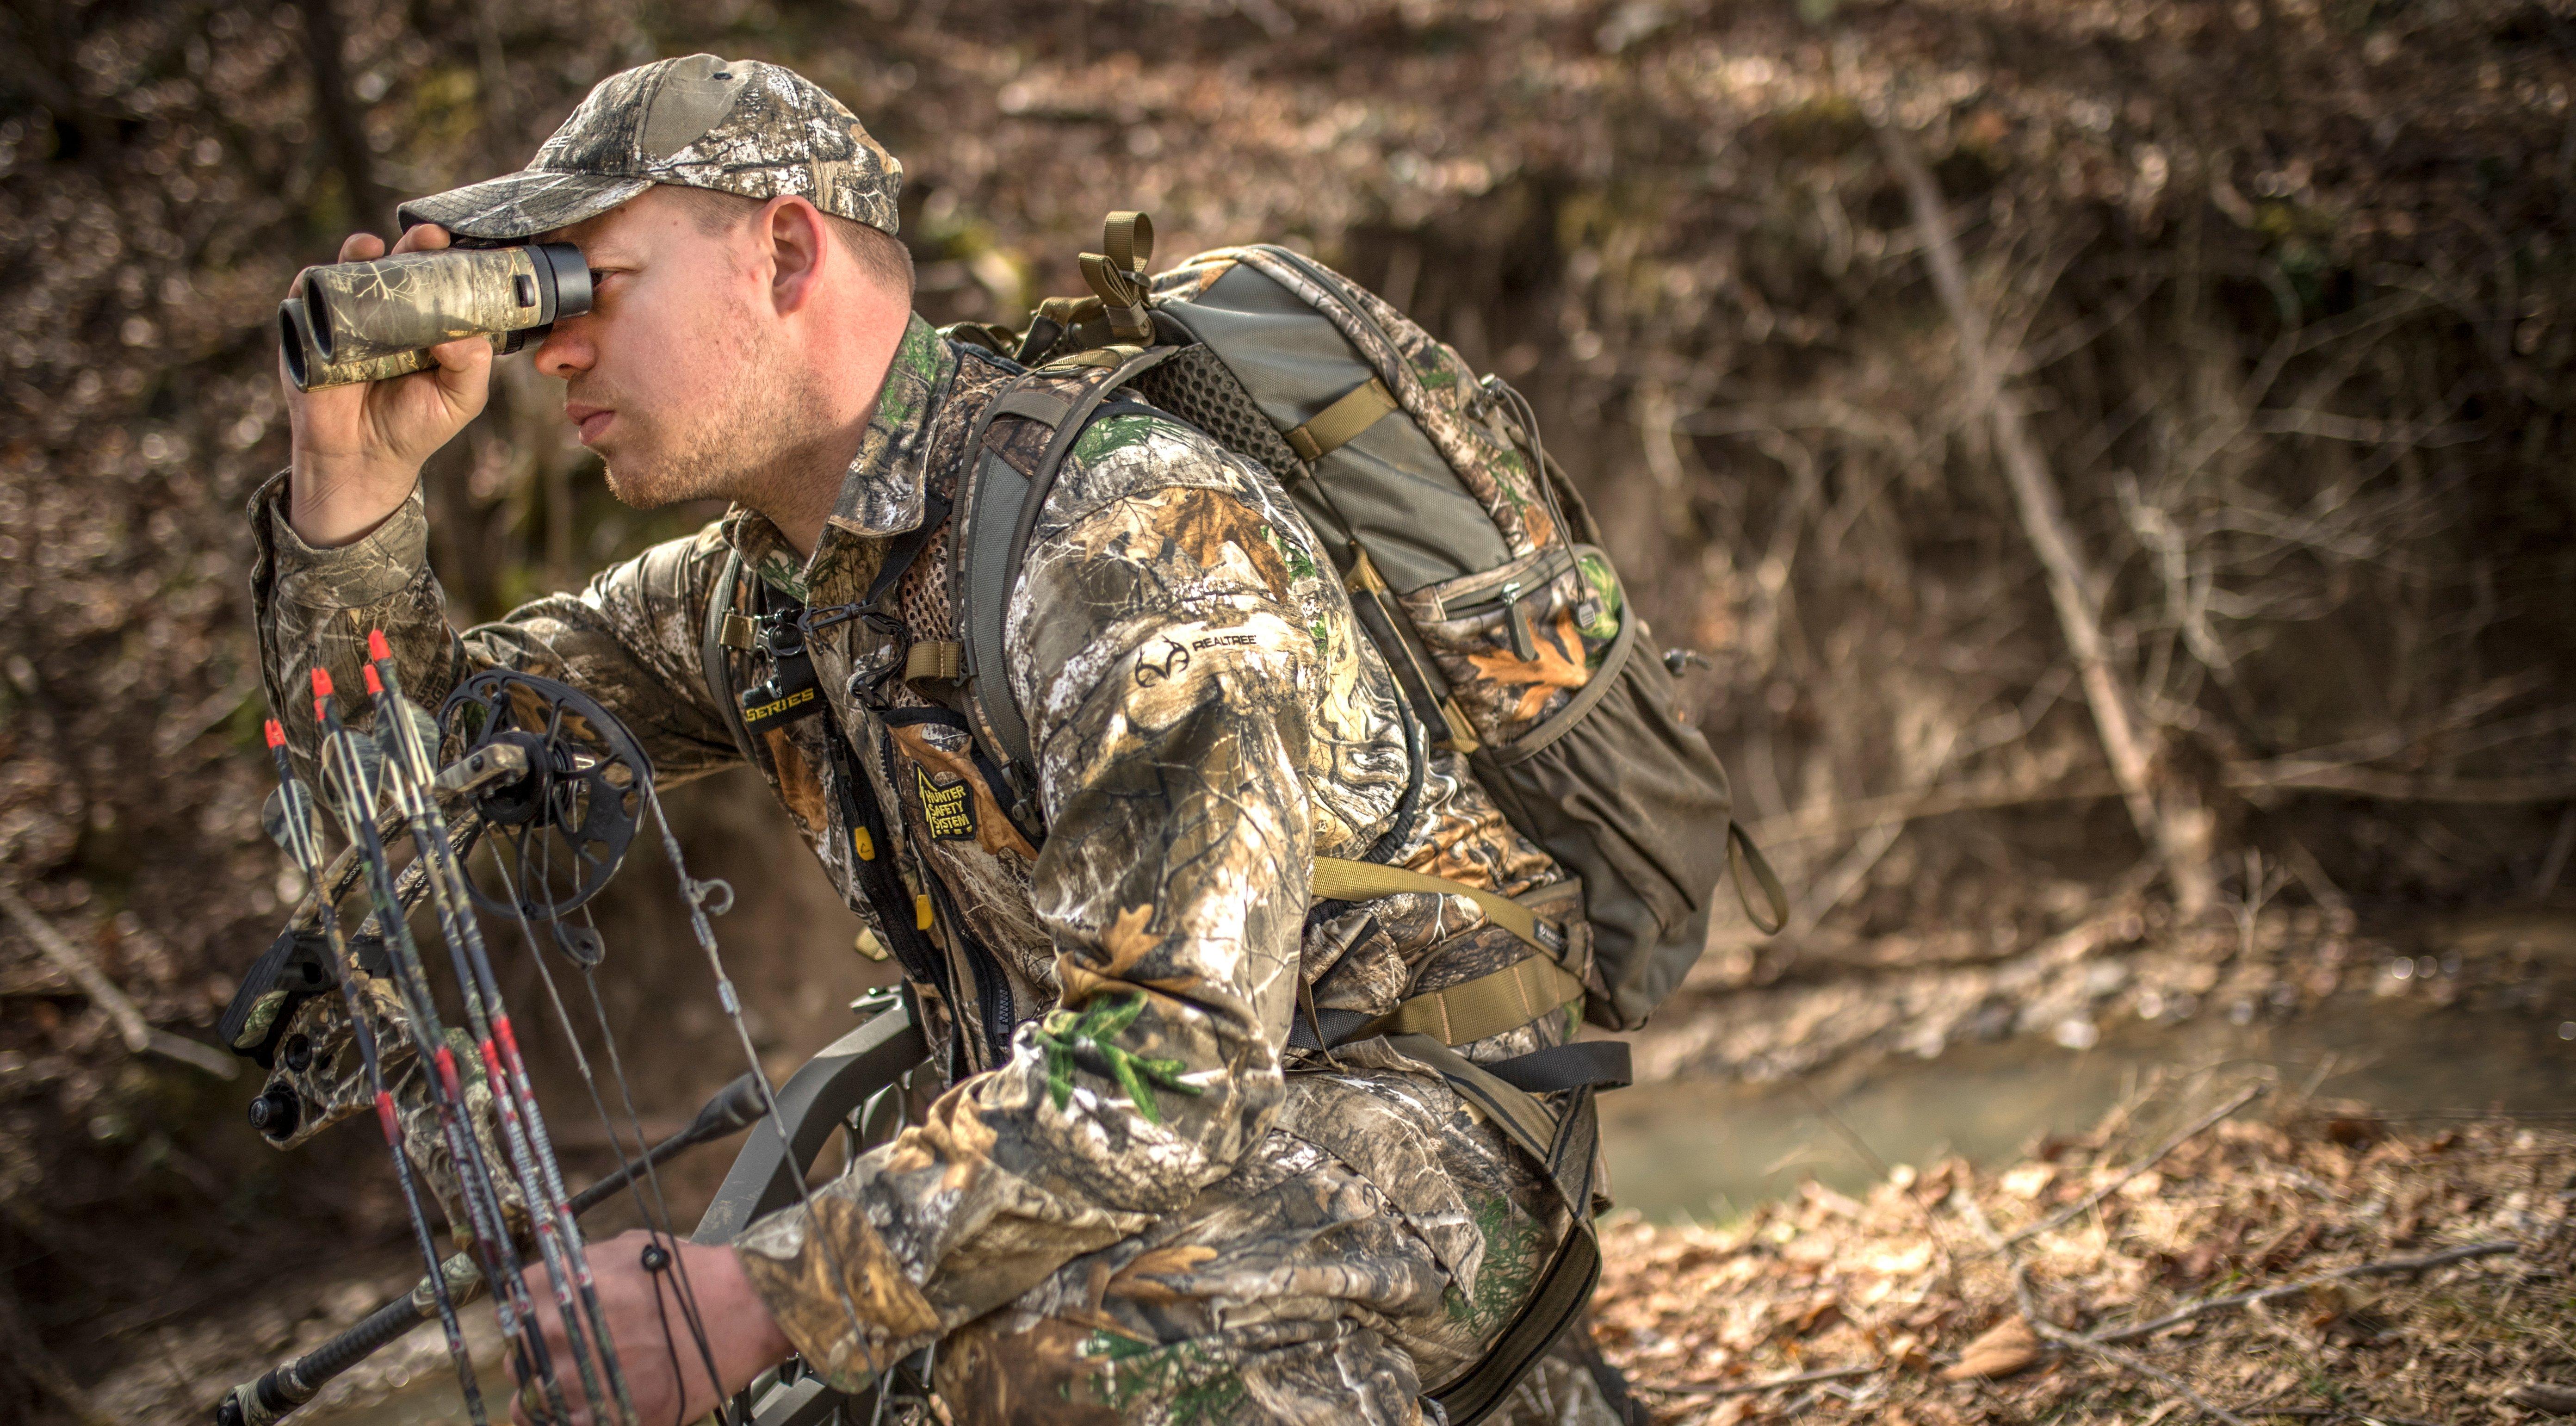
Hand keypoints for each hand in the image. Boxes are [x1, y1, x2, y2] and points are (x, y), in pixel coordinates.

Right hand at [281, 223, 493, 546]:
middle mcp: (387, 315)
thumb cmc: (414, 426)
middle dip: (412, 244)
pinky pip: (306, 297)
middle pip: (398, 266)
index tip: (462, 248)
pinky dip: (314, 282)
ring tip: (373, 247)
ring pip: (351, 272)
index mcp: (426, 324)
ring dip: (360, 252)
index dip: (449, 261)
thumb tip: (460, 335)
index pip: (439, 281)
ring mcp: (347, 319)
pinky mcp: (309, 331)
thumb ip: (471, 367)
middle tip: (427, 237)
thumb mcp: (459, 400)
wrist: (362, 459)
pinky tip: (327, 277)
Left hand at [506, 1230, 791, 1425]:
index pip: (513, 1306)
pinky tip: (588, 1410)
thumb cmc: (691, 1278)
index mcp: (558, 1288)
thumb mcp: (628, 1249)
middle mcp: (557, 1332)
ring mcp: (577, 1378)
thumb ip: (583, 1267)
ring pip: (530, 1400)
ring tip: (578, 1390)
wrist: (743, 1310)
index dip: (532, 1316)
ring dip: (548, 1396)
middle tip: (572, 1357)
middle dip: (541, 1358)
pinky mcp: (605, 1415)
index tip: (546, 1324)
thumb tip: (561, 1279)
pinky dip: (569, 1421)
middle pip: (519, 1356)